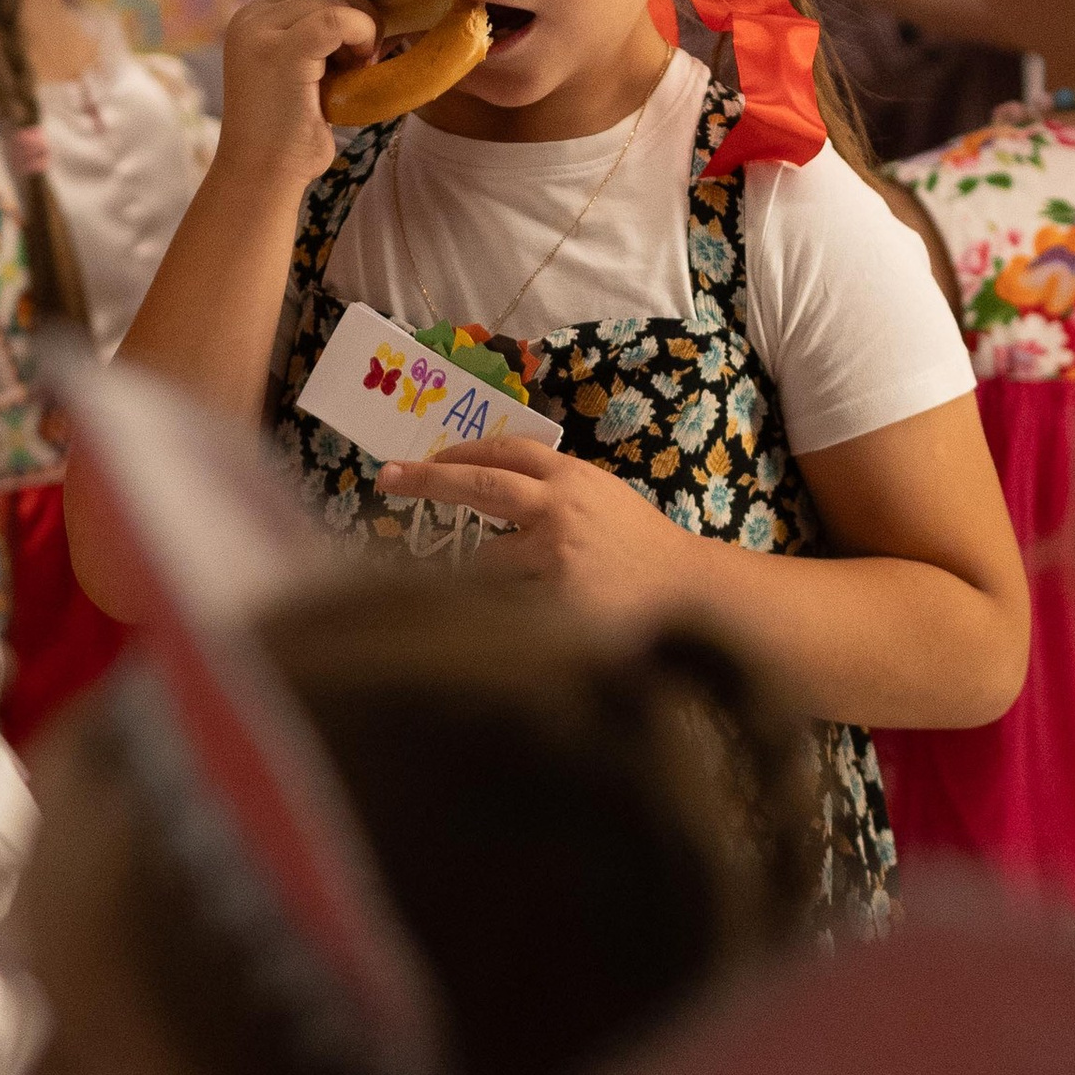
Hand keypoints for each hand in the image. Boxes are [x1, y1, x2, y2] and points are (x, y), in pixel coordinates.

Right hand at [217, 0, 392, 195]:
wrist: (262, 175)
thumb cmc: (291, 131)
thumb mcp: (309, 68)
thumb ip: (324, 31)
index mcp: (252, 16)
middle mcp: (249, 16)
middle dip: (361, 4)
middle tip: (374, 48)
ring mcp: (259, 31)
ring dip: (363, 25)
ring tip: (361, 65)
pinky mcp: (279, 52)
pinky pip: (336, 17)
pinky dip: (361, 33)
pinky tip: (362, 64)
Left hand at [375, 436, 692, 619]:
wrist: (687, 592)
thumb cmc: (639, 547)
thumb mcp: (600, 498)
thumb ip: (552, 490)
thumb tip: (487, 487)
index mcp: (571, 478)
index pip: (502, 452)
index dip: (456, 452)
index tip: (420, 461)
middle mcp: (557, 509)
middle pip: (477, 486)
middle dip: (426, 481)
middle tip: (387, 479)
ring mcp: (554, 556)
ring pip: (484, 560)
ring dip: (478, 575)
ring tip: (504, 592)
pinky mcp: (554, 601)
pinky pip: (503, 603)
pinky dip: (497, 610)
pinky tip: (508, 622)